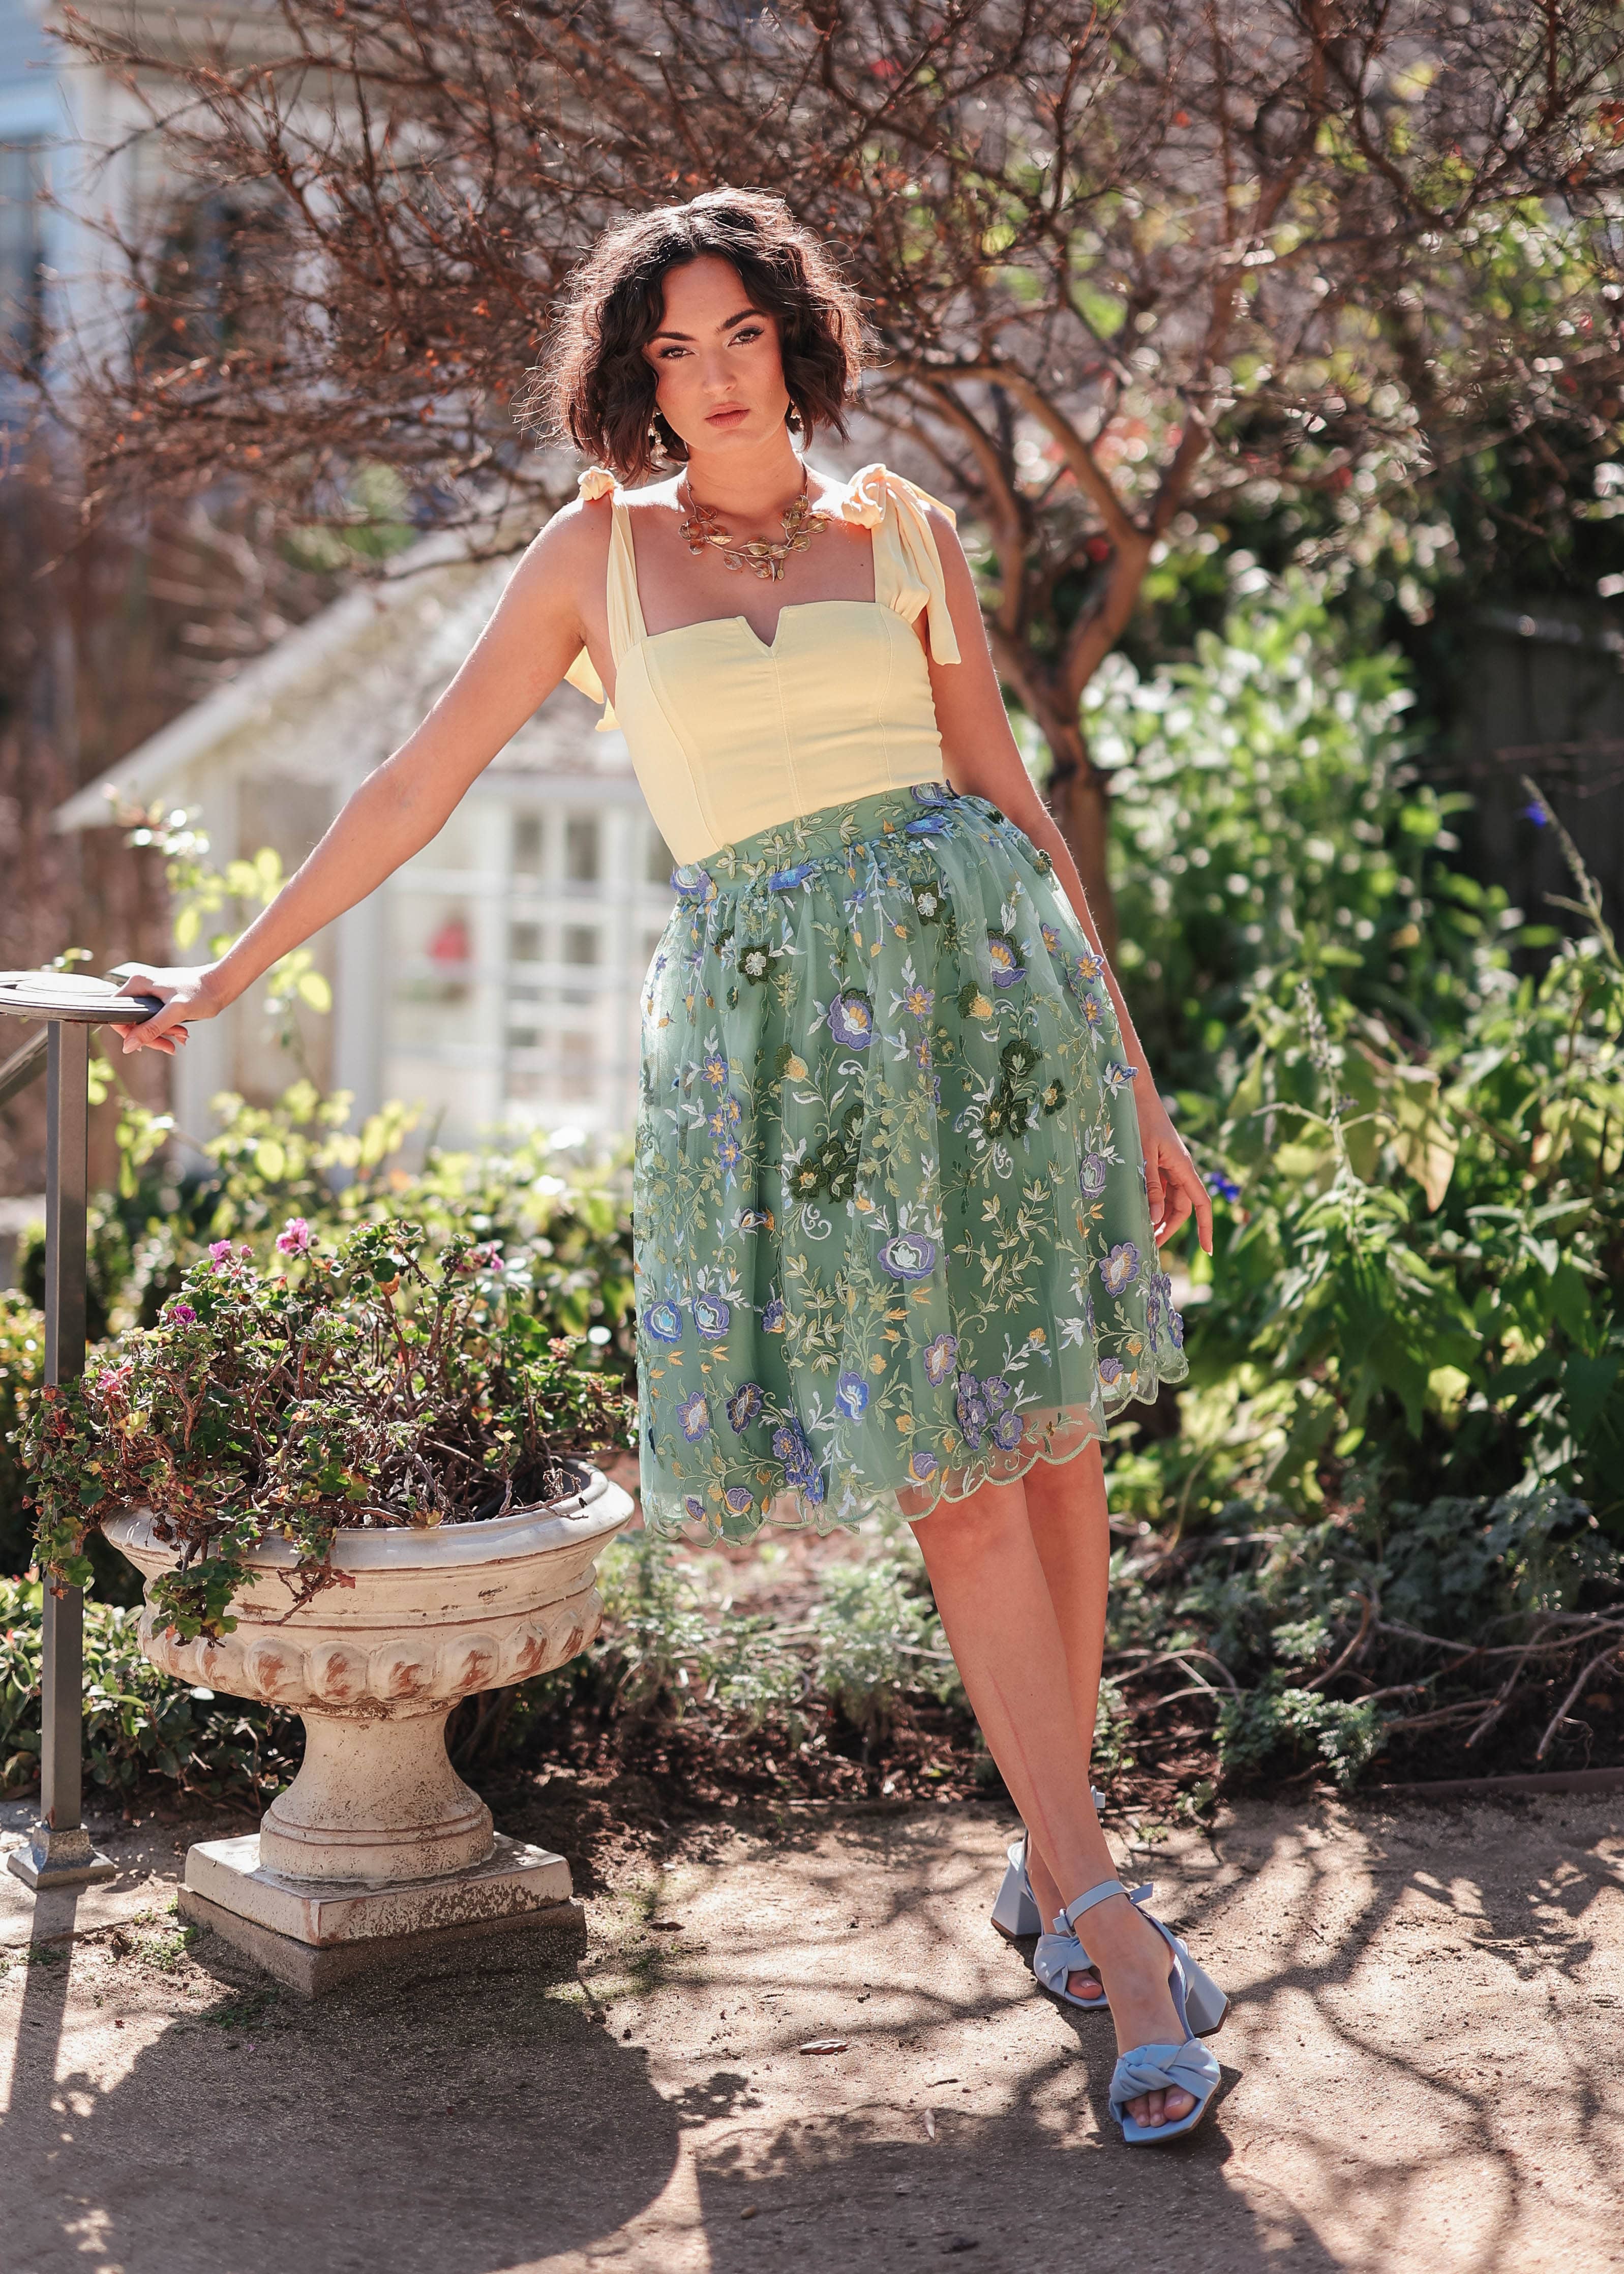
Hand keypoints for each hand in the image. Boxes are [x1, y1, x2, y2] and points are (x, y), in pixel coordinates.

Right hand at [107, 964, 224, 1056]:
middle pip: (132, 1022)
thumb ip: (152, 1028)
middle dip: (152, 1036)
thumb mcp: (176, 1012)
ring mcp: (150, 993)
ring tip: (182, 1035)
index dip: (130, 1034)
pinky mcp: (161, 1000)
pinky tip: (182, 1032)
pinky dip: (168, 1029)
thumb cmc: (202, 993)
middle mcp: (140, 987)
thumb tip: (128, 1046)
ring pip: (146, 1023)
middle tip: (171, 1043)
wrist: (222, 984)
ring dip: (163, 1034)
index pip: (117, 1015)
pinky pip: (157, 1020)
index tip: (148, 1044)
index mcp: (137, 984)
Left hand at [1135, 1081, 1211, 1254]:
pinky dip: (1152, 1203)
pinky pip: (1159, 1190)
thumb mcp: (1143, 1154)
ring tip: (1144, 1235)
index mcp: (1183, 1167)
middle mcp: (1180, 1170)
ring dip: (1160, 1218)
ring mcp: (1169, 1167)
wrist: (1137, 1095)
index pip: (1201, 1204)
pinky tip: (1140, 1213)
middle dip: (1170, 1228)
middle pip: (1182, 1207)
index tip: (1208, 1250)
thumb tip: (1155, 1217)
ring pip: (1170, 1201)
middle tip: (1152, 1247)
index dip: (1205, 1227)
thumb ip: (1149, 1185)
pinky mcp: (1158, 1164)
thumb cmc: (1142, 1120)